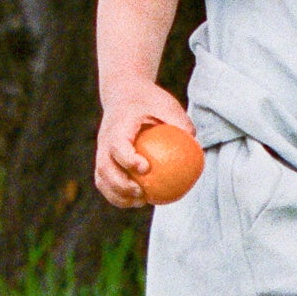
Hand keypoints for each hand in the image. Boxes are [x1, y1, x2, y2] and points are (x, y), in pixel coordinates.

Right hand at [94, 85, 196, 207]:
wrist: (123, 93)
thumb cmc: (148, 100)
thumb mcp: (166, 104)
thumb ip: (179, 121)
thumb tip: (195, 143)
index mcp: (117, 126)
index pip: (117, 145)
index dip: (128, 159)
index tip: (146, 169)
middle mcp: (104, 140)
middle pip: (105, 167)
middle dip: (120, 185)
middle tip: (141, 193)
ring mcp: (101, 151)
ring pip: (102, 178)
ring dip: (117, 195)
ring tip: (141, 202)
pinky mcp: (103, 159)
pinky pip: (105, 181)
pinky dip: (117, 194)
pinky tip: (140, 201)